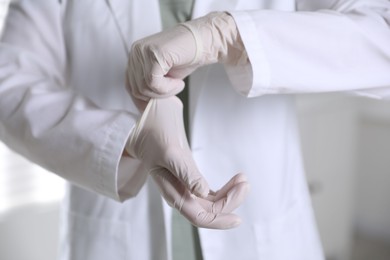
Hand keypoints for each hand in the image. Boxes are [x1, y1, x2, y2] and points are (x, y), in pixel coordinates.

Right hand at [125, 96, 248, 227]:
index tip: (238, 219)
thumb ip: (186, 174)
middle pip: (209, 211)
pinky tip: (235, 180)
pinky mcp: (191, 179)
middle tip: (245, 183)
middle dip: (230, 202)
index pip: (198, 217)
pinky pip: (211, 193)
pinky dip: (225, 189)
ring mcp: (186, 187)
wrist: (151, 123)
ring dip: (230, 195)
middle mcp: (180, 194)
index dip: (219, 221)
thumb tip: (203, 192)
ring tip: (243, 179)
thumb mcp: (170, 154)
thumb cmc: (156, 137)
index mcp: (173, 192)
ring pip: (212, 202)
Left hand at [127, 12, 245, 109]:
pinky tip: (179, 82)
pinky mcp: (154, 54)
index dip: (142, 100)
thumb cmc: (186, 59)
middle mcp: (136, 51)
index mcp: (135, 56)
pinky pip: (154, 82)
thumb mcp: (162, 74)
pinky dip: (168, 88)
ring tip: (178, 84)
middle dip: (156, 96)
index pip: (129, 85)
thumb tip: (141, 106)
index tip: (156, 105)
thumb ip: (149, 83)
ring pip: (145, 87)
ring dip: (164, 92)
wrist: (205, 42)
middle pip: (136, 88)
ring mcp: (143, 51)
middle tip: (173, 90)